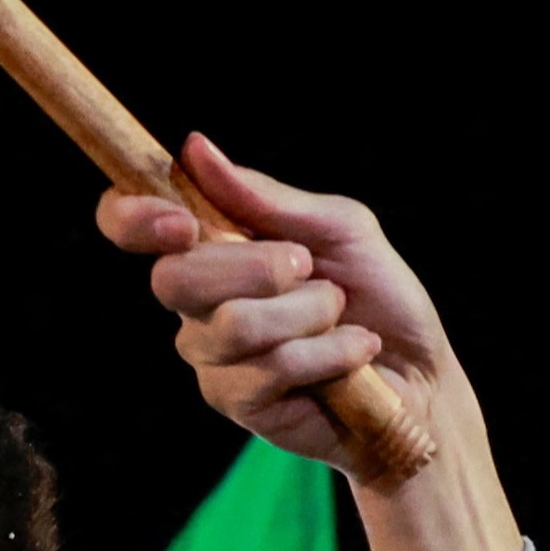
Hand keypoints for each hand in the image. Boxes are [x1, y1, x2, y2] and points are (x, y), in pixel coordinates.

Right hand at [96, 135, 463, 485]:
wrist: (420, 374)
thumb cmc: (376, 294)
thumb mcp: (339, 228)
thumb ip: (268, 198)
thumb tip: (194, 148)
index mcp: (209, 244)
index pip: (130, 222)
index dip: (133, 217)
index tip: (181, 222)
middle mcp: (195, 300)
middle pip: (172, 279)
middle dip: (253, 267)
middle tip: (306, 266)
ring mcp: (209, 355)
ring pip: (231, 325)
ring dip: (307, 312)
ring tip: (340, 313)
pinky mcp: (235, 402)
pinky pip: (270, 368)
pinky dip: (328, 352)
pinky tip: (354, 352)